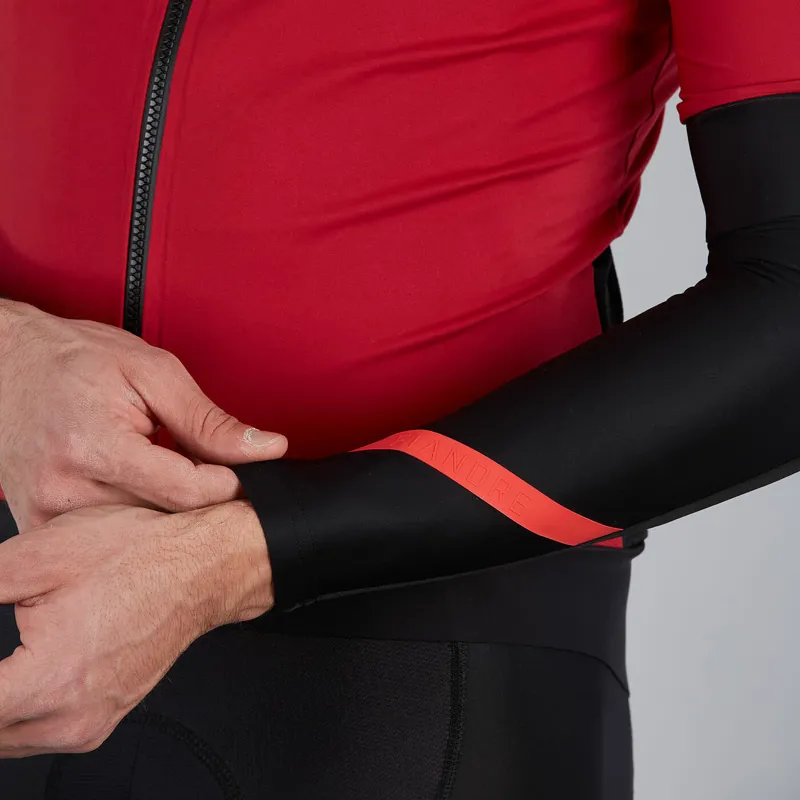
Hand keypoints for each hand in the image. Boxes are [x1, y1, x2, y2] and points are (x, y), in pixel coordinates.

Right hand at [0, 300, 286, 531]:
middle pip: (165, 522)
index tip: (239, 474)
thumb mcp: (153, 373)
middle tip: (209, 476)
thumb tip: (267, 449)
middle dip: (201, 504)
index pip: (186, 492)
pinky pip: (106, 542)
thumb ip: (209, 420)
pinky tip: (138, 495)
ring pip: (139, 538)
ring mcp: (47, 517)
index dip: (228, 485)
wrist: (4, 366)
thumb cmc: (75, 362)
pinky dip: (134, 523)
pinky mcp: (41, 530)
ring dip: (168, 515)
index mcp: (94, 445)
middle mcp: (65, 490)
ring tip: (166, 478)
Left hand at [0, 500, 272, 757]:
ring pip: (4, 740)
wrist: (203, 567)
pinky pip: (36, 733)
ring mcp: (90, 723)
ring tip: (7, 659)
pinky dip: (11, 715)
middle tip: (3, 634)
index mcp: (48, 680)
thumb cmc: (138, 556)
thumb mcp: (39, 556)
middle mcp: (69, 717)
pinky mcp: (104, 717)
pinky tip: (13, 677)